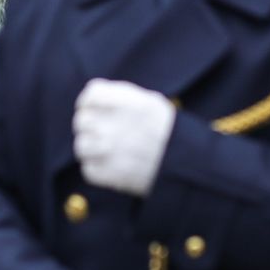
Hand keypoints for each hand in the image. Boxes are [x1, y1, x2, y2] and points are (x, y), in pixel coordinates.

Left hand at [72, 79, 175, 196]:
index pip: (91, 94)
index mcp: (128, 102)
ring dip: (90, 148)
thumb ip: (121, 98)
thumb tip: (94, 100)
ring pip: (81, 146)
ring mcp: (110, 151)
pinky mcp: (110, 174)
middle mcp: (115, 124)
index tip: (91, 108)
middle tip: (101, 132)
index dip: (88, 101)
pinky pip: (88, 169)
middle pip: (81, 120)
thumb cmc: (169, 132)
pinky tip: (111, 165)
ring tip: (105, 151)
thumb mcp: (151, 103)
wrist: (188, 165)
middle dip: (88, 125)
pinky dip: (96, 169)